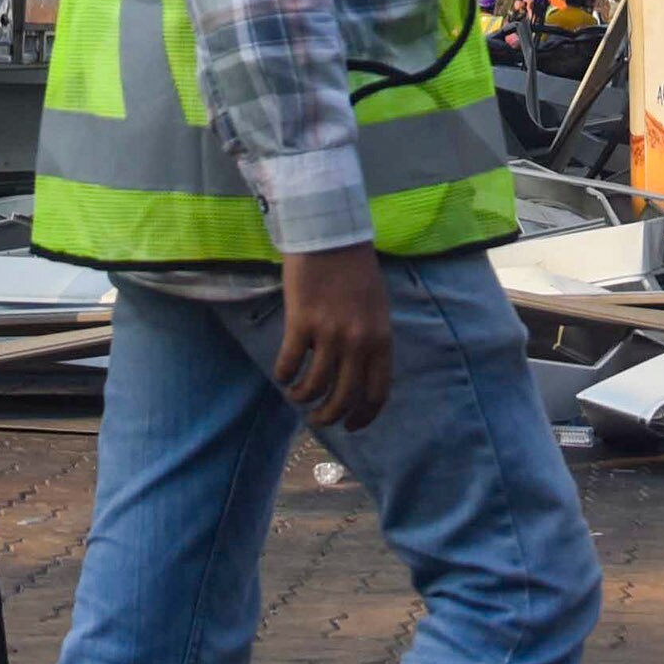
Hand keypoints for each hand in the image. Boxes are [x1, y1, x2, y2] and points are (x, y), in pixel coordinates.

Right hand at [272, 243, 395, 430]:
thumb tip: (359, 375)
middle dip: (329, 416)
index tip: (350, 426)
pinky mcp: (301, 323)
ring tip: (296, 394)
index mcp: (381, 340)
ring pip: (315, 385)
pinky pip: (290, 364)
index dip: (363, 417)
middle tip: (317, 418)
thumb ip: (372, 342)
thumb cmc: (356, 272)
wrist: (331, 238)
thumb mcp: (377, 310)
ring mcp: (329, 334)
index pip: (377, 393)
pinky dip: (285, 375)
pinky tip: (283, 374)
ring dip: (303, 397)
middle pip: (343, 397)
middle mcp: (358, 342)